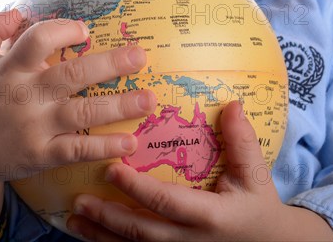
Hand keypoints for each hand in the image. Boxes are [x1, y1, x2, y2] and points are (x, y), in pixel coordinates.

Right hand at [0, 10, 155, 239]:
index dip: (64, 30)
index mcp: (9, 68)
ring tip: (150, 99)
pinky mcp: (40, 155)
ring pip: (82, 113)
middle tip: (141, 56)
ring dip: (119, 106)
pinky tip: (130, 142)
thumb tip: (18, 10)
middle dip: (110, 64)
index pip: (38, 39)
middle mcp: (24, 95)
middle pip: (72, 75)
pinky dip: (104, 147)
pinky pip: (77, 150)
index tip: (85, 30)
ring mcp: (34, 127)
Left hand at [67, 101, 332, 240]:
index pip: (166, 202)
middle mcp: (190, 240)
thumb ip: (242, 141)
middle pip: (142, 232)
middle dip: (108, 216)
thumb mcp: (256, 176)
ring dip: (101, 235)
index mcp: (209, 215)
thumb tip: (232, 104)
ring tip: (74, 219)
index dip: (137, 188)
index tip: (111, 170)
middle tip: (80, 199)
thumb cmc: (258, 207)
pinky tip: (89, 235)